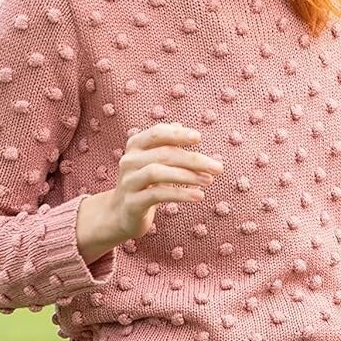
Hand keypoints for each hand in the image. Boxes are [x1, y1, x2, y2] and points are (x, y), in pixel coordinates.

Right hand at [76, 124, 223, 263]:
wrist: (122, 213)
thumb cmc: (146, 182)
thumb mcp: (155, 161)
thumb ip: (168, 145)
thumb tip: (185, 127)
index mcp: (136, 145)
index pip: (157, 133)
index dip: (177, 134)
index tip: (199, 138)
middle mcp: (129, 161)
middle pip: (163, 154)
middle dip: (194, 160)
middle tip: (218, 167)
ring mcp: (128, 181)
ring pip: (157, 172)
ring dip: (187, 176)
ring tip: (209, 180)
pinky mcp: (132, 202)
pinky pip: (157, 194)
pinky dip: (180, 194)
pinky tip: (199, 196)